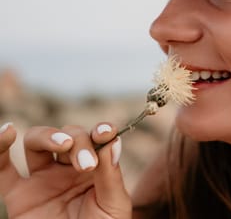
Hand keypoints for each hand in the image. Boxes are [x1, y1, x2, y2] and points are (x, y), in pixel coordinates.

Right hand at [0, 122, 131, 217]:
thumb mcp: (113, 206)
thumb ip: (110, 175)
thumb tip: (113, 141)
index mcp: (96, 169)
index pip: (97, 140)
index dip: (101, 131)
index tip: (107, 132)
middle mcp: (68, 169)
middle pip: (69, 135)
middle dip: (79, 142)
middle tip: (86, 165)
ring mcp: (42, 180)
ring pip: (38, 141)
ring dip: (50, 135)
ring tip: (64, 146)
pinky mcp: (17, 196)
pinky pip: (2, 168)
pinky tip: (6, 131)